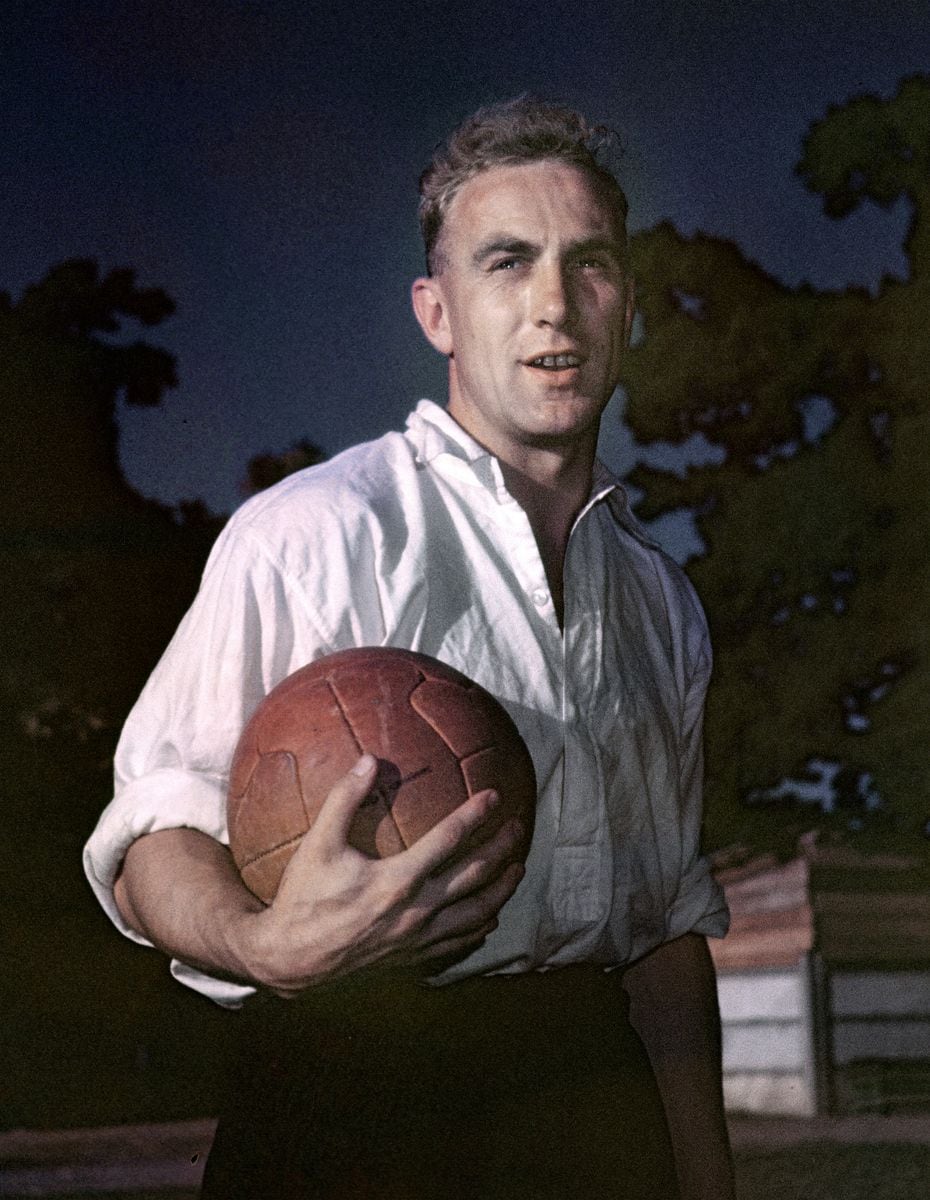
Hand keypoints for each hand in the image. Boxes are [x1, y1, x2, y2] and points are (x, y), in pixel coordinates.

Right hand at [239, 754, 525, 996]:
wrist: (290, 960)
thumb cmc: (303, 898)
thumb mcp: (318, 844)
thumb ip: (343, 799)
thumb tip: (368, 760)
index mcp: (399, 879)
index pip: (449, 839)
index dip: (475, 814)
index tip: (495, 796)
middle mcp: (418, 910)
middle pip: (476, 875)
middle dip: (502, 848)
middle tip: (520, 827)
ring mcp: (419, 938)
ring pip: (477, 913)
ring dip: (502, 890)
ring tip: (518, 870)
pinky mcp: (413, 957)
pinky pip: (459, 942)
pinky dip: (480, 927)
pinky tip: (489, 918)